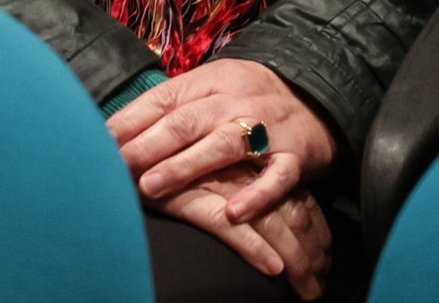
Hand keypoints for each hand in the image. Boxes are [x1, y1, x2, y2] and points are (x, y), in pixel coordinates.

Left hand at [108, 58, 335, 218]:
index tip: (100, 140)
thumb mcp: (214, 88)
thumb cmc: (251, 98)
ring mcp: (267, 128)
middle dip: (150, 143)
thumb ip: (173, 105)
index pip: (165, 98)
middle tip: (118, 165)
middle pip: (188, 120)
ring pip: (223, 145)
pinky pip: (277, 177)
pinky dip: (257, 196)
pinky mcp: (296, 156)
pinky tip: (233, 213)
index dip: (132, 119)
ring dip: (185, 166)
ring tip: (152, 186)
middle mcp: (237, 101)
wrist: (320, 95)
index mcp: (212, 81)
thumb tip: (114, 127)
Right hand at [149, 166, 332, 298]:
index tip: (325, 255)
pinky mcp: (190, 197)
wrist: (113, 150)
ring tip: (309, 290)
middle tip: (321, 284)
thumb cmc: (156, 158)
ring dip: (296, 259)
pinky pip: (230, 228)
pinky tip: (273, 269)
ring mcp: (216, 181)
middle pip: (291, 209)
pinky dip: (253, 248)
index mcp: (247, 156)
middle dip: (312, 248)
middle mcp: (239, 166)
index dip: (313, 227)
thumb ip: (227, 183)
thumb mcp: (199, 163)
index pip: (294, 193)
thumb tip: (256, 216)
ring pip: (270, 221)